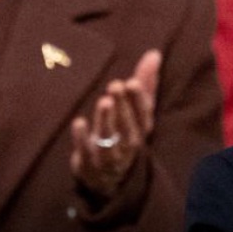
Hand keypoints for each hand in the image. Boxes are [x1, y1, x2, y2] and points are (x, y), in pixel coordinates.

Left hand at [69, 49, 159, 199]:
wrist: (110, 178)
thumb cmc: (125, 134)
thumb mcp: (137, 110)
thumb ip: (145, 82)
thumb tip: (154, 54)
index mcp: (141, 128)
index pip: (143, 113)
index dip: (138, 98)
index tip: (133, 81)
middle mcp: (128, 143)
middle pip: (127, 124)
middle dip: (123, 105)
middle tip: (116, 85)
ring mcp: (109, 155)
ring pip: (109, 138)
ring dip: (106, 120)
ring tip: (104, 102)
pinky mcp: (89, 164)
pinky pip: (85, 151)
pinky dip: (82, 138)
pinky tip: (78, 122)